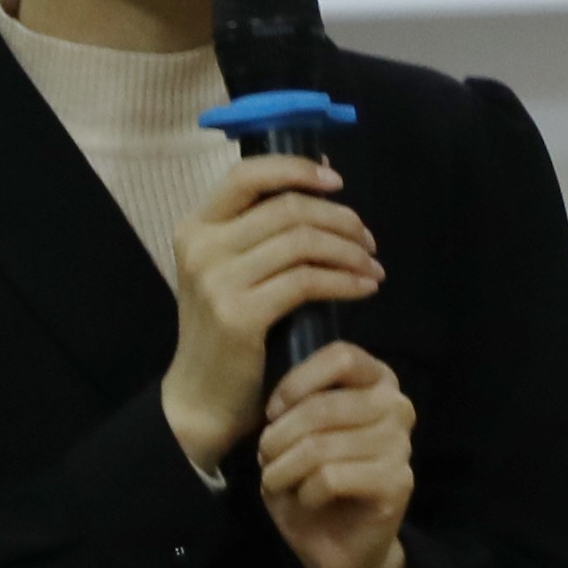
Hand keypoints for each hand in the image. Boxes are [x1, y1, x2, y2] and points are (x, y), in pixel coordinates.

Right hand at [160, 152, 379, 475]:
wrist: (202, 398)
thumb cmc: (229, 332)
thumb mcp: (235, 271)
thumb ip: (267, 229)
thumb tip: (323, 172)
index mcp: (196, 228)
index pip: (247, 174)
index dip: (296, 169)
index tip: (336, 181)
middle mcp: (201, 247)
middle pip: (287, 208)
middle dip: (340, 219)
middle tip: (368, 239)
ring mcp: (216, 281)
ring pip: (302, 242)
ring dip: (349, 251)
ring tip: (371, 266)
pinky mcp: (239, 314)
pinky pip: (307, 281)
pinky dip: (345, 280)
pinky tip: (364, 288)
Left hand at [255, 343, 414, 567]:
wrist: (339, 548)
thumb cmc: (312, 482)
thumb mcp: (294, 435)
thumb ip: (294, 406)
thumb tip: (280, 407)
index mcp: (376, 382)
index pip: (342, 356)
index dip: (297, 382)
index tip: (273, 412)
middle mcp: (397, 406)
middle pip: (324, 405)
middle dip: (278, 437)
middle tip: (265, 460)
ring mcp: (402, 445)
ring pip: (321, 445)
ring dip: (284, 468)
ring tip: (278, 481)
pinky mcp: (398, 483)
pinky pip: (331, 477)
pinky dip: (304, 492)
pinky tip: (306, 500)